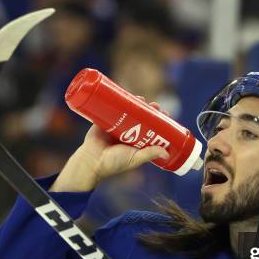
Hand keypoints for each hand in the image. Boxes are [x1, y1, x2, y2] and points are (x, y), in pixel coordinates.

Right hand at [50, 101, 169, 191]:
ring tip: (143, 99)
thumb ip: (149, 154)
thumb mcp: (135, 158)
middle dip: (149, 110)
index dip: (159, 121)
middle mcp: (127, 132)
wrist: (91, 160)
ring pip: (128, 111)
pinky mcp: (104, 119)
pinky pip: (112, 107)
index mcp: (135, 142)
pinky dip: (119, 100)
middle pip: (141, 117)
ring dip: (136, 103)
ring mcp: (116, 125)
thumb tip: (166, 153)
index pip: (150, 129)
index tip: (166, 115)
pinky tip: (126, 94)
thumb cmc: (113, 163)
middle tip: (156, 106)